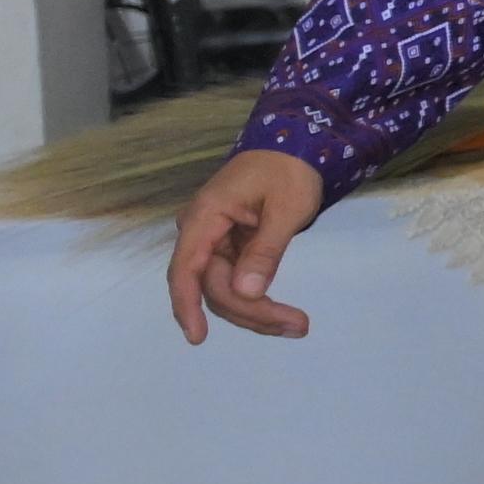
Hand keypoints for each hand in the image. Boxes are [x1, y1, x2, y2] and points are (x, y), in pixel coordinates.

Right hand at [170, 147, 329, 343]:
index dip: (187, 306)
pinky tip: (283, 317)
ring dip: (256, 313)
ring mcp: (214, 242)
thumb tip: (245, 293)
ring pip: (223, 290)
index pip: (185, 269)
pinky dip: (257, 300)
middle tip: (298, 326)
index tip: (197, 337)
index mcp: (206, 217)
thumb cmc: (291, 170)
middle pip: (211, 286)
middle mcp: (201, 232)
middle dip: (250, 312)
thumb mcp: (287, 209)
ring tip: (298, 327)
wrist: (296, 146)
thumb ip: (265, 251)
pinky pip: (236, 281)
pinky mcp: (230, 249)